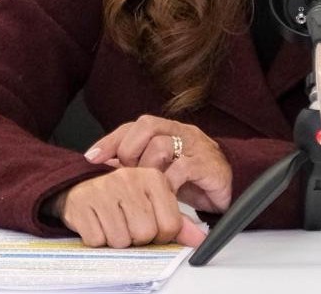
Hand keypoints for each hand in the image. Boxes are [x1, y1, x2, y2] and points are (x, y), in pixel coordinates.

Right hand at [54, 168, 206, 247]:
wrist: (79, 186)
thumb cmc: (120, 196)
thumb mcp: (151, 203)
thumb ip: (177, 221)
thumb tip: (199, 240)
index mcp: (152, 176)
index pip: (169, 225)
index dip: (160, 235)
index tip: (150, 226)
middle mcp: (129, 178)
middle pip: (145, 234)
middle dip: (137, 238)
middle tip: (129, 225)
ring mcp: (103, 189)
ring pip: (121, 240)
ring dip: (116, 240)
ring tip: (112, 222)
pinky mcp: (81, 203)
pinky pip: (97, 240)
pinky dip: (97, 238)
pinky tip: (97, 222)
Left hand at [86, 115, 232, 213]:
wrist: (228, 188)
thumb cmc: (190, 179)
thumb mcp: (157, 170)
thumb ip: (134, 165)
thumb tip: (102, 168)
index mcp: (167, 130)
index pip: (134, 126)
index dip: (111, 140)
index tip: (92, 158)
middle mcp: (181, 132)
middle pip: (147, 126)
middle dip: (130, 151)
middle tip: (128, 175)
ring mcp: (196, 145)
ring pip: (162, 145)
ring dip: (148, 169)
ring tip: (147, 186)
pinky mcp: (209, 164)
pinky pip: (182, 168)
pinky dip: (168, 183)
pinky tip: (164, 194)